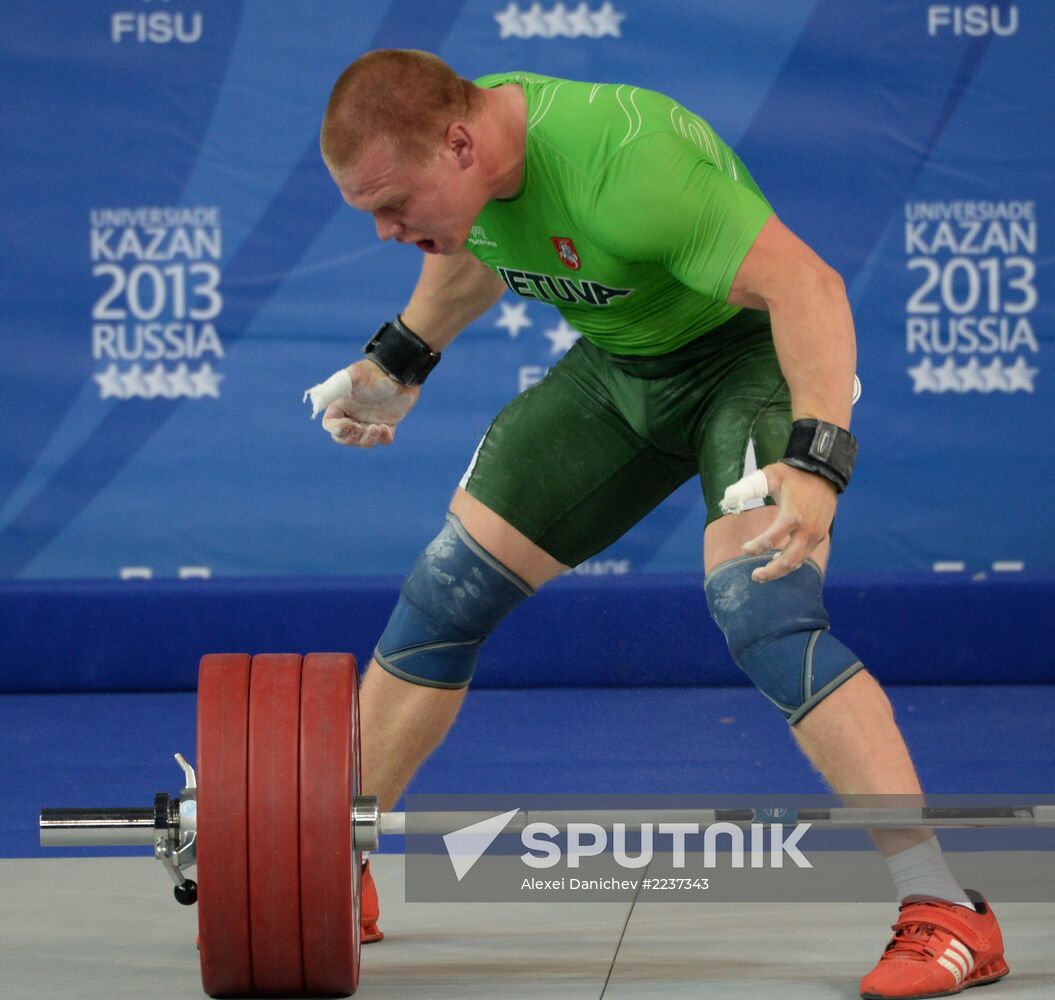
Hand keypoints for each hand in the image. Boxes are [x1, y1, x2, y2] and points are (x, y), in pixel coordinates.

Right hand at [318, 360, 419, 447]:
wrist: (400, 372)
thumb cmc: (374, 372)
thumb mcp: (352, 377)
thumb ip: (333, 389)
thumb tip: (316, 403)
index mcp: (342, 405)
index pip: (331, 425)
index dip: (337, 429)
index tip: (348, 424)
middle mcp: (354, 415)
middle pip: (345, 437)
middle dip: (352, 437)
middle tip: (363, 428)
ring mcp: (370, 420)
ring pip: (363, 441)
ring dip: (368, 439)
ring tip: (377, 428)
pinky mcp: (388, 423)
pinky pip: (384, 439)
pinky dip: (384, 438)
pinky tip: (386, 428)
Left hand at [741, 463, 836, 581]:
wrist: (825, 472)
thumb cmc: (794, 475)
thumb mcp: (771, 476)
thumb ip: (749, 487)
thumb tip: (728, 498)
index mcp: (792, 516)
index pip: (771, 540)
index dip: (755, 547)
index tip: (744, 548)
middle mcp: (806, 530)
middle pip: (787, 560)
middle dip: (770, 572)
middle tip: (754, 576)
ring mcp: (816, 534)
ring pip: (798, 561)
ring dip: (780, 570)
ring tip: (764, 573)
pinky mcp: (821, 535)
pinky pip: (806, 555)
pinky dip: (792, 562)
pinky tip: (779, 561)